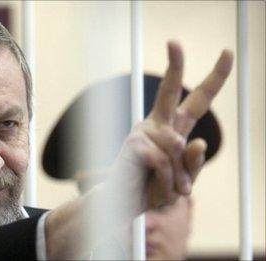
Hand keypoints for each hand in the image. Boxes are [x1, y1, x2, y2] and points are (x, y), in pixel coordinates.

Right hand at [125, 41, 232, 207]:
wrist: (125, 204)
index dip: (214, 78)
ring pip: (176, 145)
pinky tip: (157, 184)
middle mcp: (157, 124)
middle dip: (174, 65)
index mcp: (174, 129)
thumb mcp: (183, 180)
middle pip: (169, 90)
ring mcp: (143, 132)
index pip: (197, 101)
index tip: (226, 54)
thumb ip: (193, 164)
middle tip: (173, 41)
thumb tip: (199, 141)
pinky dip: (166, 180)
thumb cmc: (152, 188)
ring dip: (178, 175)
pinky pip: (164, 161)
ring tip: (167, 186)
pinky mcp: (133, 144)